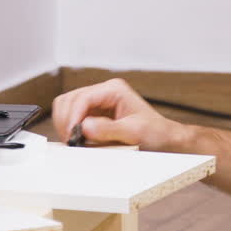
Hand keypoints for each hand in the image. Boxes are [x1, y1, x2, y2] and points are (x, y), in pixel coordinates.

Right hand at [51, 78, 185, 150]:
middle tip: (71, 140)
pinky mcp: (94, 114)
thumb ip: (109, 129)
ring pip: (67, 107)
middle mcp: (103, 92)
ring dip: (66, 124)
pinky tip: (78, 140)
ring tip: (74, 141)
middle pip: (69, 100)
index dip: (73, 116)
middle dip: (67, 121)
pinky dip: (70, 128)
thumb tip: (85, 127)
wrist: (164, 139)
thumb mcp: (134, 132)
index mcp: (114, 89)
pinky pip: (72, 117)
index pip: (83, 98)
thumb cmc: (155, 133)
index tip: (72, 134)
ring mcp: (97, 102)